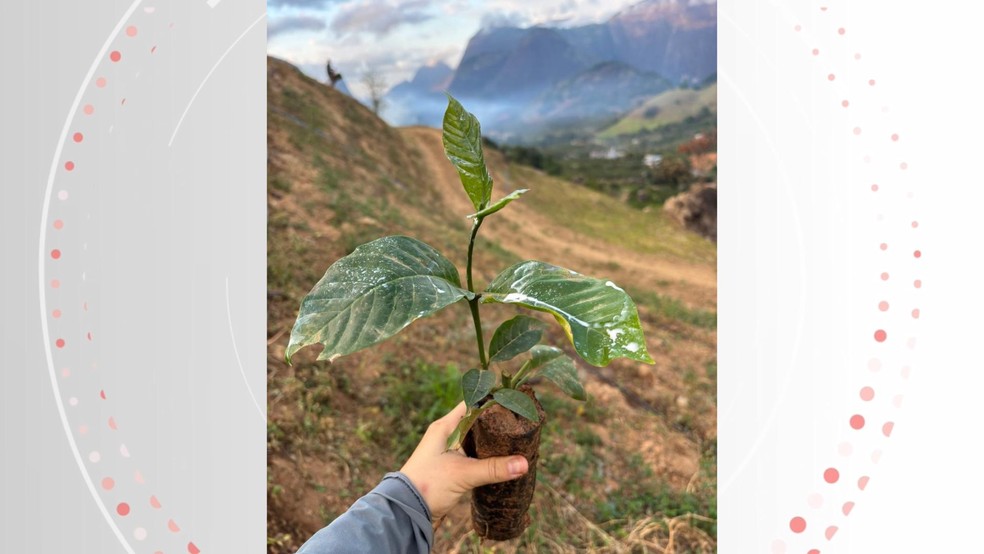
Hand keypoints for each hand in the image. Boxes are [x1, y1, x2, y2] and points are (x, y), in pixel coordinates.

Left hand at [399, 401, 528, 520]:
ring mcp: (449, 452)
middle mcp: (446, 435)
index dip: (491, 402)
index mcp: (445, 427)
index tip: (513, 404)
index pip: (471, 404)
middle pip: (477, 422)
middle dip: (496, 424)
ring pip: (476, 440)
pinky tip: (502, 461)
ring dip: (492, 442)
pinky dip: (487, 457)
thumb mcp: (463, 474)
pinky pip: (473, 456)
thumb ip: (494, 468)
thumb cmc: (428, 485)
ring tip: (516, 441)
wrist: (406, 512)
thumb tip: (524, 463)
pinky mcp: (452, 467)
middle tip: (520, 424)